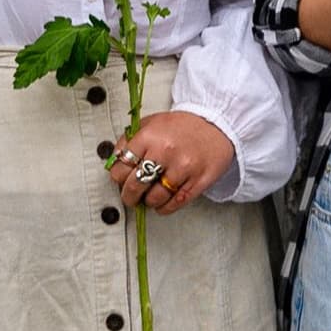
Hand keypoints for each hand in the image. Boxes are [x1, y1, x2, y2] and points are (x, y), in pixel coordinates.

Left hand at [108, 108, 235, 213]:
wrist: (216, 124)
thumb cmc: (183, 126)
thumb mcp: (151, 123)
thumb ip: (129, 140)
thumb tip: (113, 161)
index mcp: (149, 136)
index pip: (120, 167)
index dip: (118, 177)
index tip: (121, 179)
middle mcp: (165, 151)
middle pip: (134, 186)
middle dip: (129, 195)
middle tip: (130, 196)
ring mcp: (182, 168)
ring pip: (154, 198)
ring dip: (148, 202)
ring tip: (149, 197)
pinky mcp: (197, 181)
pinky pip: (174, 204)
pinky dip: (164, 208)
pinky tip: (162, 203)